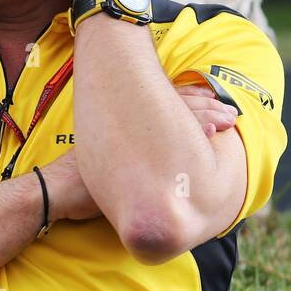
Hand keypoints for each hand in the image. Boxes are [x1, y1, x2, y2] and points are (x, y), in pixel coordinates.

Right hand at [41, 84, 237, 222]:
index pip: (165, 101)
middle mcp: (130, 121)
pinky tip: (213, 133)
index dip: (193, 100)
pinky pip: (174, 134)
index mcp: (125, 121)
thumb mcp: (111, 162)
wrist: (59, 190)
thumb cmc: (82, 185)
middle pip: (178, 105)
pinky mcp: (137, 146)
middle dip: (208, 107)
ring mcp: (133, 132)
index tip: (214, 102)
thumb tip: (157, 160)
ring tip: (230, 121)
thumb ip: (133, 154)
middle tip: (232, 113)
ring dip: (209, 116)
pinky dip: (197, 130)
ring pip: (181, 115)